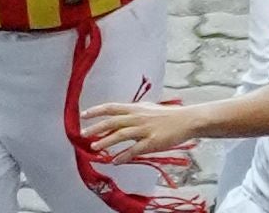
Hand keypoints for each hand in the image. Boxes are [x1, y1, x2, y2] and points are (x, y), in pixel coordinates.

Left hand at [80, 101, 198, 163]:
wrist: (186, 120)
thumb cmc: (166, 114)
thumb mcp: (146, 108)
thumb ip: (131, 111)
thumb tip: (117, 113)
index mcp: (134, 108)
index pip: (110, 107)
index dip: (96, 111)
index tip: (83, 115)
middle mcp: (136, 117)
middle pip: (112, 122)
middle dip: (96, 128)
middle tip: (82, 134)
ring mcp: (144, 130)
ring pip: (120, 135)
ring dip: (106, 141)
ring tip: (94, 147)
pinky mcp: (153, 142)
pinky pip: (135, 150)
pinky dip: (124, 155)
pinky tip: (115, 161)